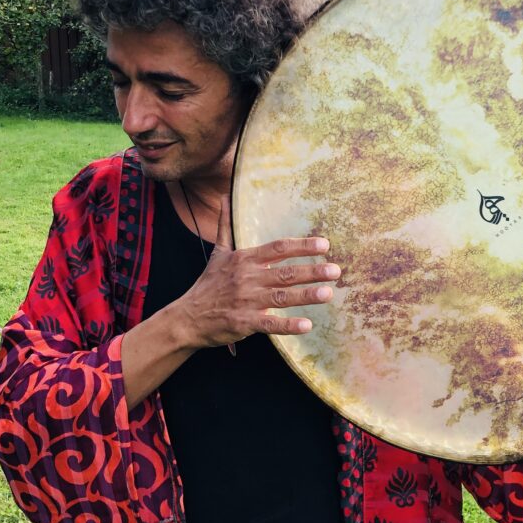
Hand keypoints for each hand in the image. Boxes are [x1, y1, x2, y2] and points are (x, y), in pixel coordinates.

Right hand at [170, 195, 340, 350]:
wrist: (187, 317)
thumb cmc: (208, 285)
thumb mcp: (218, 253)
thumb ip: (226, 225)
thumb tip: (225, 197)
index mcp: (244, 259)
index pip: (278, 248)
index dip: (302, 246)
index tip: (324, 244)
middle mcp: (247, 278)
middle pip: (285, 272)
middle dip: (312, 270)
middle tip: (336, 270)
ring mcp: (246, 301)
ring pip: (281, 297)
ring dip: (306, 295)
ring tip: (328, 293)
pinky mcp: (244, 323)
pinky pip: (270, 324)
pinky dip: (288, 325)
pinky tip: (307, 325)